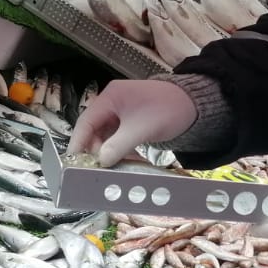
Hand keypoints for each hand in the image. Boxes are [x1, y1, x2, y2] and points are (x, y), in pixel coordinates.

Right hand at [69, 79, 197, 166]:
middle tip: (95, 170)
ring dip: (107, 152)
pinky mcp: (131, 121)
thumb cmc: (167, 110)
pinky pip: (118, 137)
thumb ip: (118, 146)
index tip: (72, 162)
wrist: (195, 105)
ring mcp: (122, 112)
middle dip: (94, 150)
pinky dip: (119, 149)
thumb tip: (100, 162)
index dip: (78, 143)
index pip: (86, 122)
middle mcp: (112, 103)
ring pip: (106, 136)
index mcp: (110, 97)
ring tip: (109, 169)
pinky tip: (124, 162)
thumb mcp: (141, 129)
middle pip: (94, 130)